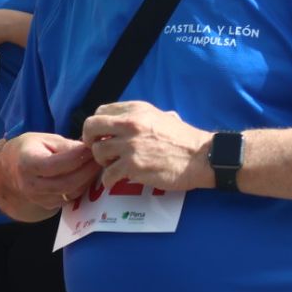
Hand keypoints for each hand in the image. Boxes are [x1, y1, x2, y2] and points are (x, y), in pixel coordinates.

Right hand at [3, 132, 99, 210]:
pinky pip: (71, 198)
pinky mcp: (47, 205)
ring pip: (71, 192)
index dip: (80, 156)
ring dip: (89, 179)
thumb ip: (67, 146)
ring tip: (98, 165)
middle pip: (68, 182)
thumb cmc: (30, 150)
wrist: (8, 171)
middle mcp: (31, 185)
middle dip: (89, 170)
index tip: (93, 147)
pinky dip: (83, 187)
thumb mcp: (45, 140)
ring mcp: (38, 198)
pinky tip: (89, 175)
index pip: (59, 164)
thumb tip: (90, 150)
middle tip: (101, 158)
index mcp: (28, 163)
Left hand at [82, 102, 212, 191]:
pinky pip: (108, 174)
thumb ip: (141, 118)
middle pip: (91, 127)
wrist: (202, 157)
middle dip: (90, 140)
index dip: (98, 126)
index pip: (101, 112)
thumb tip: (126, 122)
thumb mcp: (163, 116)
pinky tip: (116, 181)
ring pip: (98, 152)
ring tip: (114, 166)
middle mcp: (130, 124)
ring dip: (103, 162)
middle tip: (98, 150)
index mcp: (137, 110)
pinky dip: (109, 180)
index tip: (102, 135)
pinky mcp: (133, 166)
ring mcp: (130, 145)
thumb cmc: (185, 139)